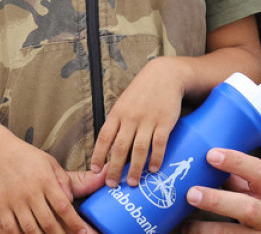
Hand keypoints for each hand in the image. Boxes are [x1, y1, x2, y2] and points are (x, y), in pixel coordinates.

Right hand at [0, 138, 88, 233]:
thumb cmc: (25, 156)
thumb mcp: (48, 161)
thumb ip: (63, 179)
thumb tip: (71, 199)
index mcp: (46, 180)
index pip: (63, 207)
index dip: (74, 222)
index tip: (82, 232)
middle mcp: (31, 192)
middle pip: (48, 221)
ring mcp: (15, 200)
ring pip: (30, 228)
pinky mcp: (1, 205)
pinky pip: (11, 227)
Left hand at [90, 58, 185, 186]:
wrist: (165, 75)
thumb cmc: (142, 91)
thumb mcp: (124, 103)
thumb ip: (117, 122)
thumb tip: (109, 147)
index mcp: (118, 113)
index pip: (104, 137)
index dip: (98, 155)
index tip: (95, 171)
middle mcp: (131, 118)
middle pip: (120, 147)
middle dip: (114, 168)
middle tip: (112, 185)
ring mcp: (148, 120)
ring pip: (139, 149)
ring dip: (135, 168)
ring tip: (133, 183)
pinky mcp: (165, 122)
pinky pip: (159, 143)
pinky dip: (156, 158)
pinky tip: (154, 169)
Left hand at [183, 149, 260, 233]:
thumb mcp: (260, 194)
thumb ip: (238, 181)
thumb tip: (207, 163)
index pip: (260, 173)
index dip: (237, 162)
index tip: (211, 154)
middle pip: (248, 209)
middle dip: (217, 201)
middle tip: (192, 194)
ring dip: (207, 229)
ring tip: (187, 226)